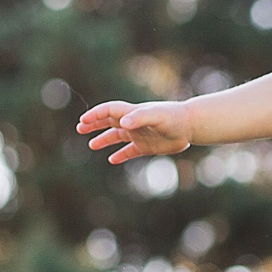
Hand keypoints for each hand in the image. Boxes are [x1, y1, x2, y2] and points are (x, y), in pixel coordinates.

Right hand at [76, 100, 193, 163]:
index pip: (109, 111)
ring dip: (104, 139)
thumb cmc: (174, 118)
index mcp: (133, 113)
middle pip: (109, 121)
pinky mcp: (147, 146)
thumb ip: (139, 117)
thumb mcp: (157, 116)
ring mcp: (139, 134)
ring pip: (117, 136)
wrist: (191, 126)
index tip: (83, 121)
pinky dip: (121, 154)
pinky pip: (130, 151)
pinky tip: (112, 160)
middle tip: (80, 128)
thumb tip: (122, 123)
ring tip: (91, 145)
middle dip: (94, 124)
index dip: (95, 115)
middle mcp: (134, 123)